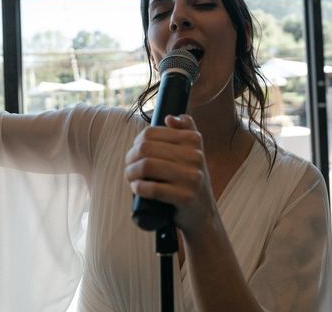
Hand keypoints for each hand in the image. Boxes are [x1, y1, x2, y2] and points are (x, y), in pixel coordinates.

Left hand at [125, 114, 217, 233]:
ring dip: (131, 173)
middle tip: (129, 168)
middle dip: (130, 159)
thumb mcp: (192, 152)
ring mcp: (192, 177)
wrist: (202, 213)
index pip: (151, 133)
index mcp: (193, 140)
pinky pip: (153, 188)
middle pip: (146, 148)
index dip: (136, 142)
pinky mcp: (186, 197)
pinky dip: (139, 188)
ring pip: (147, 166)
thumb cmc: (189, 179)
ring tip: (131, 178)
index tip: (134, 153)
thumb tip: (170, 118)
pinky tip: (137, 189)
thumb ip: (185, 130)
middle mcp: (195, 156)